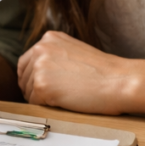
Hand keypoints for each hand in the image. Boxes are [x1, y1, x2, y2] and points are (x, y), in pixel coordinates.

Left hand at [17, 31, 135, 113]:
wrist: (120, 81)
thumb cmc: (103, 72)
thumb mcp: (74, 51)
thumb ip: (54, 56)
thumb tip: (36, 71)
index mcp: (48, 38)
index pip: (26, 62)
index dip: (32, 78)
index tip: (42, 87)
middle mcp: (40, 48)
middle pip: (24, 77)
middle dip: (35, 90)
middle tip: (56, 96)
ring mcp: (39, 66)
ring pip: (28, 91)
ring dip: (42, 99)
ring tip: (66, 97)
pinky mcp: (42, 85)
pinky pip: (34, 103)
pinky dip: (47, 107)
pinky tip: (65, 102)